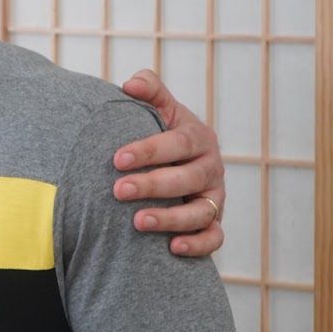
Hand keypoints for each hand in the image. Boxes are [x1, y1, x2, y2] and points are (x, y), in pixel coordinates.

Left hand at [114, 69, 225, 257]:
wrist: (172, 162)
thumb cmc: (158, 132)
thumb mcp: (158, 109)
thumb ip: (149, 90)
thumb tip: (131, 84)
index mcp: (199, 137)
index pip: (179, 142)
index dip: (150, 150)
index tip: (117, 158)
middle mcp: (211, 168)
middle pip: (189, 178)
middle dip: (153, 185)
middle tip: (118, 190)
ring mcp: (215, 197)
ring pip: (202, 211)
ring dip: (171, 218)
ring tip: (137, 221)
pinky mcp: (214, 223)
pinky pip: (214, 238)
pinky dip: (198, 244)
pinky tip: (173, 248)